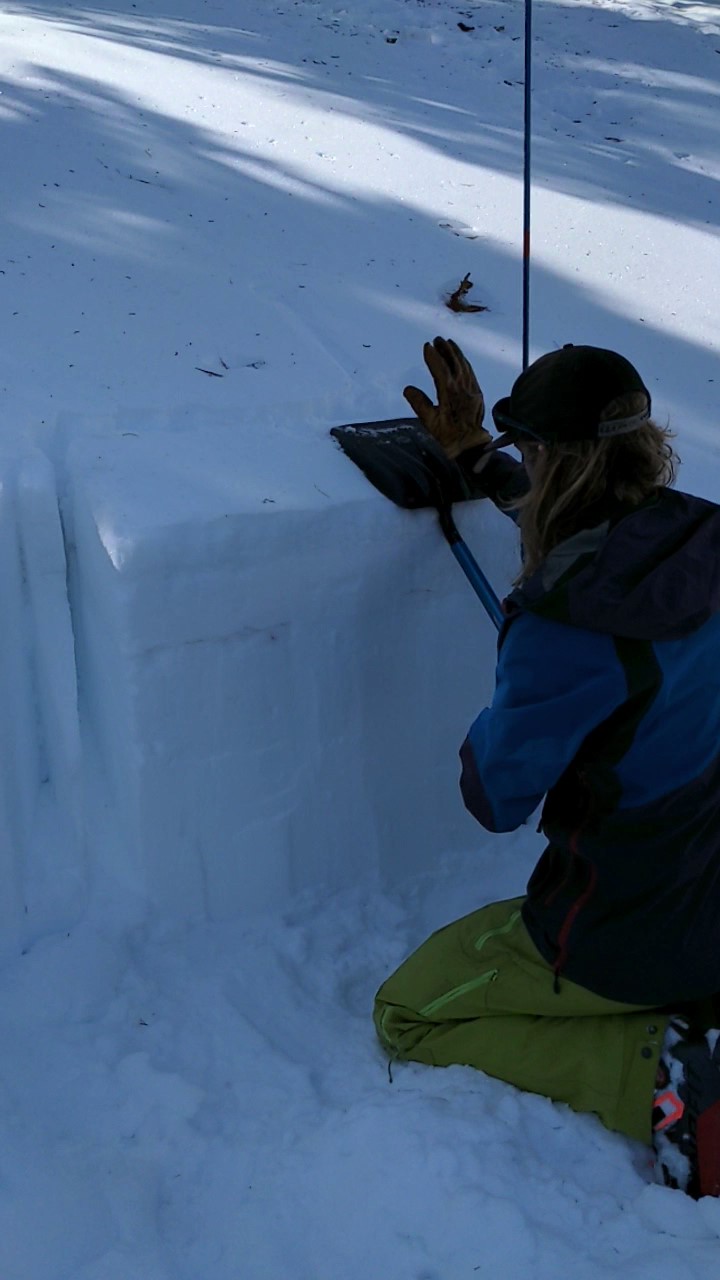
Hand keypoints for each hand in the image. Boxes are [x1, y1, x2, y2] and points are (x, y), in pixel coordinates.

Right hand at [403, 337, 491, 458]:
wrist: (469, 444)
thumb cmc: (447, 434)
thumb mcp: (429, 421)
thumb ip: (419, 403)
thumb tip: (408, 389)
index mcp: (449, 393)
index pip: (440, 369)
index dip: (433, 356)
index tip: (427, 346)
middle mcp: (462, 388)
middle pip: (454, 363)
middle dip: (446, 349)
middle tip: (437, 339)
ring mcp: (472, 389)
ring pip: (464, 366)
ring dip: (456, 353)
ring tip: (448, 343)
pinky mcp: (477, 392)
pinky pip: (471, 373)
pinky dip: (465, 363)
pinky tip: (460, 359)